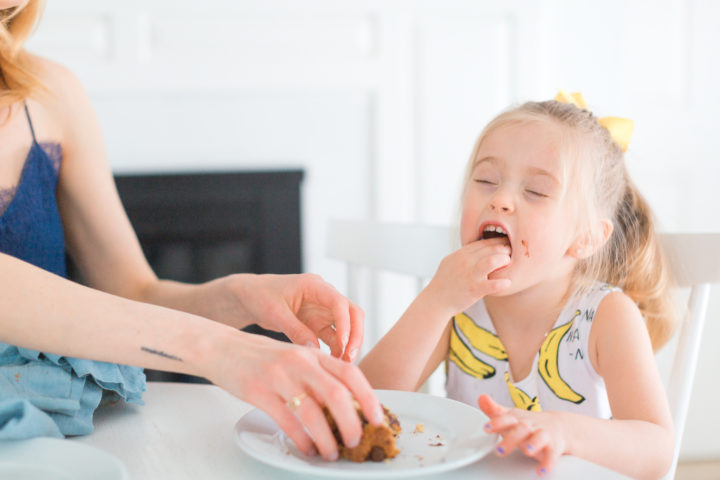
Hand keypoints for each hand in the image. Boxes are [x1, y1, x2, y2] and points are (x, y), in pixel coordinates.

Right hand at [207, 333, 383, 460]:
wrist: (221, 347)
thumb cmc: (261, 356)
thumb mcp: (295, 358)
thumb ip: (318, 375)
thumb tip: (345, 405)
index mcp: (312, 354)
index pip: (350, 374)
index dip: (368, 397)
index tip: (378, 418)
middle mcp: (300, 363)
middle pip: (337, 394)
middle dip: (352, 423)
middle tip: (356, 441)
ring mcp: (279, 377)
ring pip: (312, 412)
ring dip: (327, 437)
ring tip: (331, 453)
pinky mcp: (259, 392)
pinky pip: (286, 420)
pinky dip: (300, 439)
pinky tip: (306, 449)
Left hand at [211, 273, 362, 360]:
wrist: (249, 297)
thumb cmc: (259, 296)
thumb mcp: (275, 313)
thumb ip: (295, 330)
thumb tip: (315, 350)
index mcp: (314, 286)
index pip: (339, 302)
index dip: (346, 323)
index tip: (344, 343)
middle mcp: (323, 296)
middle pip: (352, 313)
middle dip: (356, 335)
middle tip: (351, 357)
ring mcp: (322, 310)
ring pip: (348, 326)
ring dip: (348, 345)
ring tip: (343, 365)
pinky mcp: (318, 323)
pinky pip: (334, 337)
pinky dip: (337, 349)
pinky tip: (332, 363)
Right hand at [424, 238, 510, 316]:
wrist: (435, 301)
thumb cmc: (443, 284)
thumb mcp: (450, 263)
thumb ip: (463, 256)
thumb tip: (475, 249)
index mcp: (460, 254)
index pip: (483, 243)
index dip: (497, 242)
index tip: (505, 244)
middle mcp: (466, 262)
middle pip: (490, 249)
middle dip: (504, 249)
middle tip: (510, 254)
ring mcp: (470, 275)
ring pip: (492, 261)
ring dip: (504, 261)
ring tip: (508, 265)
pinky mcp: (474, 290)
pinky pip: (492, 285)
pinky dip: (502, 283)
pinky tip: (508, 283)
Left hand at [478, 394, 566, 475]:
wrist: (557, 425)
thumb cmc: (527, 423)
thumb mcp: (510, 416)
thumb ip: (494, 410)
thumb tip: (481, 398)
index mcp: (516, 419)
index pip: (506, 418)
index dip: (496, 422)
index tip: (486, 428)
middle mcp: (529, 426)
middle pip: (521, 429)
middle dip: (511, 439)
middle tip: (499, 450)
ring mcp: (542, 435)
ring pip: (539, 438)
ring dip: (534, 443)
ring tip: (527, 451)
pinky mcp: (553, 446)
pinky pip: (551, 454)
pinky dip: (547, 463)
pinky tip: (541, 470)